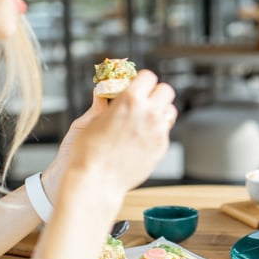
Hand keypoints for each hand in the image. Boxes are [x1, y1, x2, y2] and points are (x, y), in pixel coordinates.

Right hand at [45, 70, 177, 197]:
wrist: (96, 182)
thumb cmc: (87, 153)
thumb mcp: (90, 121)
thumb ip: (102, 104)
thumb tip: (103, 92)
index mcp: (130, 100)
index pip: (149, 76)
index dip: (142, 80)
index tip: (137, 85)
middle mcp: (148, 112)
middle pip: (166, 90)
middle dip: (155, 93)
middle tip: (144, 100)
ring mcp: (158, 131)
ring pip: (170, 111)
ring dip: (160, 111)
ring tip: (146, 119)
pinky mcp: (161, 147)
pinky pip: (165, 131)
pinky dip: (157, 131)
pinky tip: (142, 138)